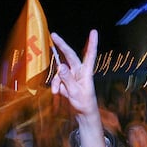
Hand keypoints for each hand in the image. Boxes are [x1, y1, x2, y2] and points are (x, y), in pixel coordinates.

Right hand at [50, 30, 104, 146]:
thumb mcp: (76, 92)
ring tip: (57, 92)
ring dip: (56, 81)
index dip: (92, 43)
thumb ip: (67, 79)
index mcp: (87, 72)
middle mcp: (79, 72)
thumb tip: (60, 65)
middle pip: (70, 56)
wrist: (83, 115)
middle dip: (62, 46)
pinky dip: (55, 86)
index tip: (94, 31)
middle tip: (53, 34)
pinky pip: (57, 80)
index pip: (90, 55)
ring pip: (60, 72)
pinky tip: (57, 94)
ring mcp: (72, 76)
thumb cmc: (85, 104)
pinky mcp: (66, 81)